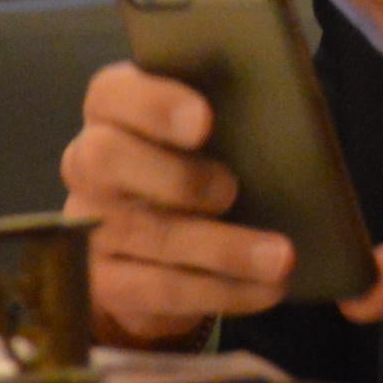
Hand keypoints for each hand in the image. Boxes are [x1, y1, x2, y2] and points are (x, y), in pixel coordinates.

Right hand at [60, 63, 297, 343]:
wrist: (159, 246)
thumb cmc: (200, 163)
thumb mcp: (215, 131)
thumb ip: (235, 113)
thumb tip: (294, 115)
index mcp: (114, 109)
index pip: (112, 93)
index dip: (154, 104)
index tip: (204, 121)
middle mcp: (88, 163)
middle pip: (106, 159)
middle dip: (175, 176)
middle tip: (231, 190)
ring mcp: (89, 226)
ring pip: (147, 234)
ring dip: (222, 248)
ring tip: (281, 257)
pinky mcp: (105, 283)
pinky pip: (160, 289)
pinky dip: (222, 290)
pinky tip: (267, 288)